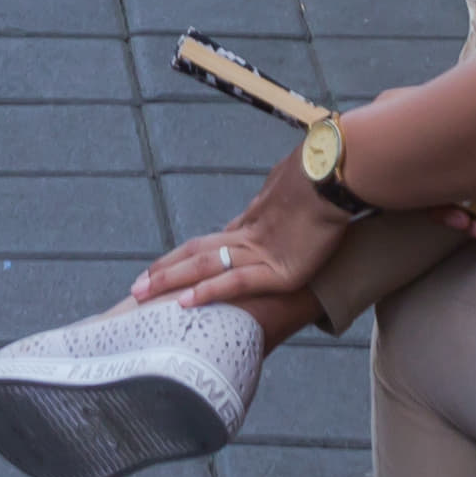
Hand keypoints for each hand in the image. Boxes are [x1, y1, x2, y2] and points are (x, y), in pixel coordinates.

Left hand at [131, 170, 344, 316]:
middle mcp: (251, 234)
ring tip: (143, 295)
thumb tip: (286, 188)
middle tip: (136, 286)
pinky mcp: (280, 271)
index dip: (184, 255)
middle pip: (197, 252)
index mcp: (256, 219)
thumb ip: (284, 196)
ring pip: (205, 267)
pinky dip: (208, 292)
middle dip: (165, 270)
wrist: (339, 173)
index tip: (162, 268)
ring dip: (171, 281)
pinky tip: (185, 303)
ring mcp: (262, 253)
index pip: (212, 242)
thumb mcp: (299, 187)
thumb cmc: (325, 174)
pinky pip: (236, 283)